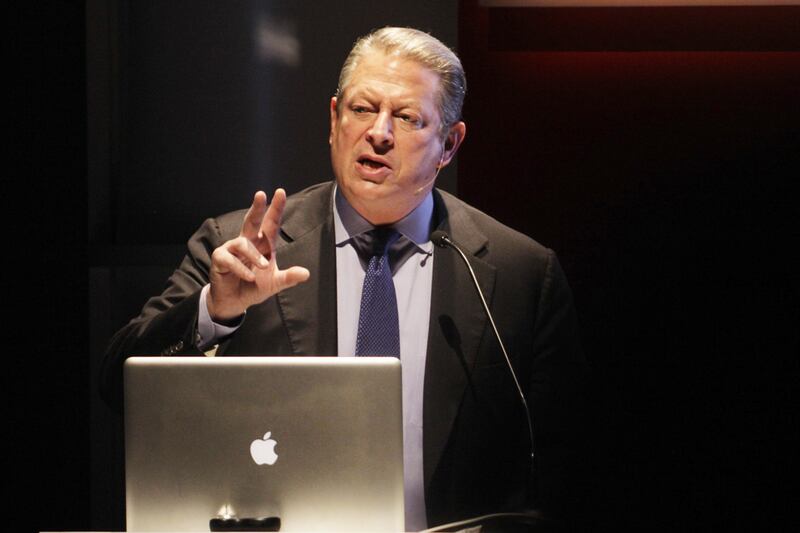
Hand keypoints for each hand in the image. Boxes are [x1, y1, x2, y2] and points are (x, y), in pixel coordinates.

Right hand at [207, 189, 309, 321]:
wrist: (235, 301)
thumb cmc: (255, 286)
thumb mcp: (276, 283)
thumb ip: (289, 278)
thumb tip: (306, 274)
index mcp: (263, 244)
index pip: (271, 223)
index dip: (276, 208)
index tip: (280, 192)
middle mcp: (248, 242)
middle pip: (252, 220)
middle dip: (257, 207)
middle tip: (261, 194)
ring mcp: (232, 249)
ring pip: (242, 243)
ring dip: (254, 255)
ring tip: (263, 266)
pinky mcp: (220, 259)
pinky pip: (230, 259)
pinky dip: (241, 269)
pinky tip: (249, 277)